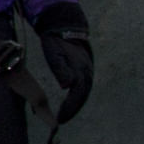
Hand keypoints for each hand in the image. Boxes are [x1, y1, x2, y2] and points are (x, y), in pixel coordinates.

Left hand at [29, 6, 93, 130]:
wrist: (64, 24)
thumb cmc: (56, 40)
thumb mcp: (55, 53)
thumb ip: (61, 69)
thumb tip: (67, 86)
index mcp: (81, 69)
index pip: (77, 94)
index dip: (70, 107)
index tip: (61, 118)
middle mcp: (87, 71)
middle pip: (82, 95)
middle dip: (73, 109)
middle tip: (62, 120)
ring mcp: (88, 69)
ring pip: (84, 91)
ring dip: (76, 104)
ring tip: (66, 114)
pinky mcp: (85, 67)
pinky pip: (83, 86)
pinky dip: (78, 96)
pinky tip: (70, 101)